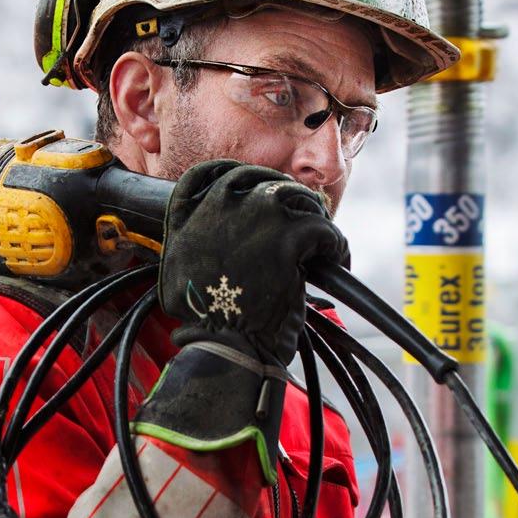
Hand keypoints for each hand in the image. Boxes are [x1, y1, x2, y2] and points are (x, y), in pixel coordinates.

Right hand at [159, 160, 349, 365]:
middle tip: (304, 223)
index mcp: (188, 212)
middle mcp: (219, 204)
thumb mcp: (180, 267)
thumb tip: (226, 230)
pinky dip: (335, 245)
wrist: (225, 344)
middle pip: (265, 181)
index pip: (216, 173)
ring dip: (315, 221)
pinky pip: (324, 228)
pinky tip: (337, 262)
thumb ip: (197, 236)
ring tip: (323, 248)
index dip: (247, 180)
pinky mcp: (286, 235)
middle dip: (289, 200)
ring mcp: (254, 215)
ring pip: (299, 199)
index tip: (265, 194)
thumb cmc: (207, 318)